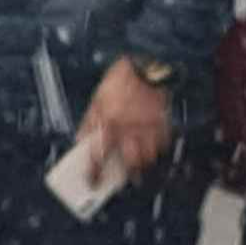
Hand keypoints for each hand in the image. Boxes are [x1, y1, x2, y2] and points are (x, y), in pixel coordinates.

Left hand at [78, 55, 173, 183]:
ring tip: (138, 161)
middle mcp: (129, 130)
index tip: (93, 181)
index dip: (94, 173)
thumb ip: (89, 122)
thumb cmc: (121, 79)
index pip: (99, 156)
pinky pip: (162, 144)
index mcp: (109, 123)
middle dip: (126, 173)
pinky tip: (151, 144)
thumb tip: (82, 138)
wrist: (147, 63)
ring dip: (142, 162)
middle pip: (129, 164)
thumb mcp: (97, 99)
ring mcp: (148, 128)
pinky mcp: (163, 124)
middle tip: (123, 175)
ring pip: (148, 158)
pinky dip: (156, 148)